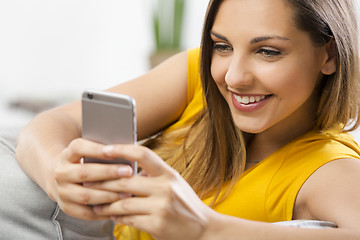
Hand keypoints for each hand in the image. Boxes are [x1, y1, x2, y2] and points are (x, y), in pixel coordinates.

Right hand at [53, 138, 133, 219]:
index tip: (116, 150)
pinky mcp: (67, 208)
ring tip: (128, 192)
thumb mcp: (88, 151)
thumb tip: (125, 152)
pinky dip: (104, 211)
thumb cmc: (85, 161)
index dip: (97, 149)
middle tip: (129, 171)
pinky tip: (119, 207)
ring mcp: (62, 192)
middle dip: (108, 172)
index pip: (78, 148)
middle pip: (84, 172)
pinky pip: (86, 213)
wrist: (61, 177)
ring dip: (108, 195)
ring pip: (85, 195)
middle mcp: (61, 173)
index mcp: (67, 154)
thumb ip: (103, 151)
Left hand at [88, 144, 211, 239]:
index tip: (105, 150)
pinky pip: (128, 219)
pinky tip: (112, 215)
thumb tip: (124, 170)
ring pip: (123, 203)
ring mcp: (161, 207)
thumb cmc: (185, 203)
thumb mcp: (174, 183)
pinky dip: (117, 217)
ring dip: (106, 204)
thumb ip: (153, 176)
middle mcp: (165, 188)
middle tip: (88, 181)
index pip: (143, 154)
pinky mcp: (156, 225)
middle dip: (103, 182)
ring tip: (96, 203)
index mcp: (168, 173)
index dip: (122, 150)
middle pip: (125, 181)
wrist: (203, 228)